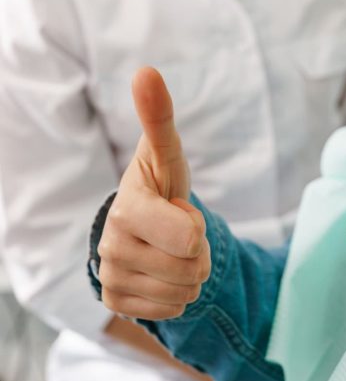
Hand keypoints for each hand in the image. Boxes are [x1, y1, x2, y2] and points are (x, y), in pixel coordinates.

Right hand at [98, 67, 210, 319]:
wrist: (136, 225)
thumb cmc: (158, 183)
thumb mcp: (166, 152)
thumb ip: (159, 117)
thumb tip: (146, 70)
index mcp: (127, 210)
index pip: (189, 237)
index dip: (195, 226)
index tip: (178, 209)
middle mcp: (112, 247)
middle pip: (192, 266)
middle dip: (198, 249)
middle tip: (179, 230)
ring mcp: (111, 278)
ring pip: (185, 291)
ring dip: (189, 271)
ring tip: (170, 249)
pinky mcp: (115, 303)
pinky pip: (173, 310)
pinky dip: (176, 293)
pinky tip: (161, 270)